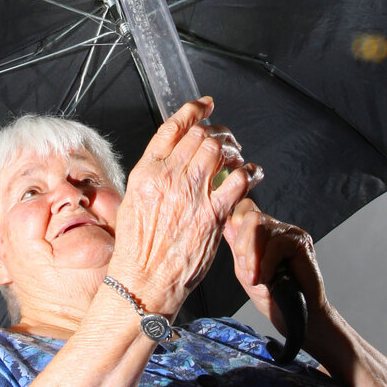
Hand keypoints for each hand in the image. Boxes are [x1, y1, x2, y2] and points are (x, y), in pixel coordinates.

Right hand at [108, 97, 261, 315]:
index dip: (193, 110)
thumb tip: (171, 158)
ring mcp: (191, 195)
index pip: (173, 127)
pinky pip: (237, 181)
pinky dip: (249, 172)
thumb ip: (153, 176)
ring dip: (233, 149)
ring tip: (237, 157)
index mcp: (147, 172)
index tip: (205, 105)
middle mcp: (168, 178)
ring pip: (219, 151)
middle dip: (217, 132)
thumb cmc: (137, 248)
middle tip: (225, 140)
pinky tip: (252, 174)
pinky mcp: (212, 215)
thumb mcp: (133, 201)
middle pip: (200, 135)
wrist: (144, 281)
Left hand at [224, 200, 327, 335]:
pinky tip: (268, 278)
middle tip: (248, 272)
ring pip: (259, 225)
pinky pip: (276, 243)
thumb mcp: (245, 270)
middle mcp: (276, 227)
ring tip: (257, 279)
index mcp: (261, 231)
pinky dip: (266, 263)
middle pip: (249, 216)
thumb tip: (226, 222)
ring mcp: (290, 232)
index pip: (243, 208)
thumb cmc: (272, 295)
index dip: (234, 224)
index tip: (237, 255)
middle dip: (242, 246)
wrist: (295, 315)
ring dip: (253, 256)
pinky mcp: (301, 242)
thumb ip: (237, 246)